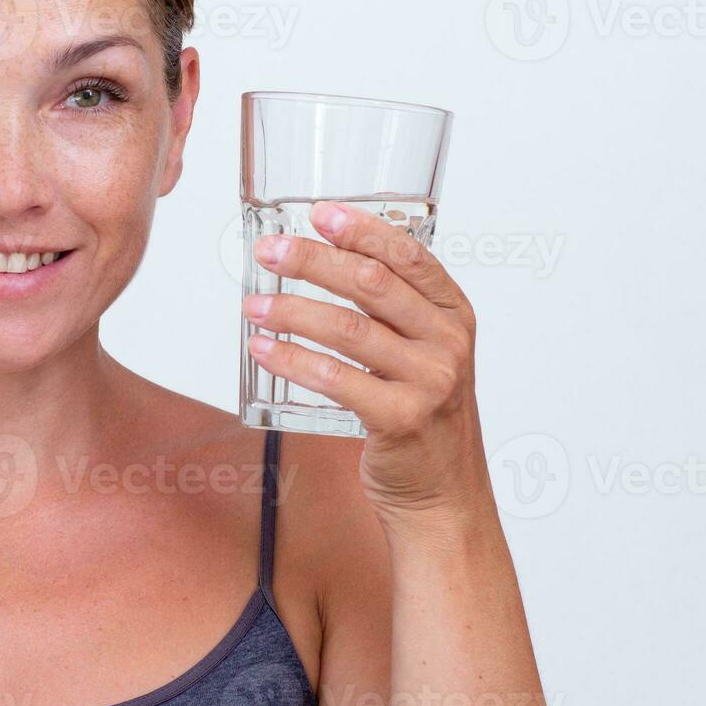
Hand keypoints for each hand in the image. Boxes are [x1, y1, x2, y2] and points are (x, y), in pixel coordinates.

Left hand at [241, 201, 491, 528]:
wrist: (443, 494)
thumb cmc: (422, 415)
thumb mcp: (423, 352)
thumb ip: (391, 311)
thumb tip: (321, 259)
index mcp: (453, 314)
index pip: (409, 256)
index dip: (362, 229)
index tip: (319, 212)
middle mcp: (447, 342)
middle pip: (372, 284)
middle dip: (313, 261)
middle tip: (269, 252)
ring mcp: (429, 381)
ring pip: (348, 329)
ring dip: (291, 310)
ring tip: (253, 304)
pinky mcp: (401, 418)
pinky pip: (335, 379)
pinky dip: (291, 360)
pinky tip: (262, 349)